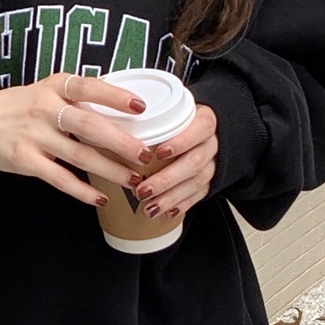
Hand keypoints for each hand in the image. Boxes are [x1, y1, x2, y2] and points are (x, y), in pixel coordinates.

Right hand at [0, 73, 152, 206]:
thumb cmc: (19, 107)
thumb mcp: (45, 90)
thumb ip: (77, 99)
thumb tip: (122, 113)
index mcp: (54, 87)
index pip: (88, 87)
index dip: (115, 96)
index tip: (140, 107)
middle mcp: (45, 109)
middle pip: (89, 126)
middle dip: (121, 142)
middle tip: (145, 155)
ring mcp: (34, 136)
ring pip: (79, 155)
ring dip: (109, 170)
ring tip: (132, 180)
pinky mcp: (25, 160)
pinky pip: (60, 178)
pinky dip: (82, 191)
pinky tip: (101, 199)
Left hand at [133, 104, 218, 220]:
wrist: (201, 132)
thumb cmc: (175, 120)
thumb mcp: (165, 111)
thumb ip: (147, 117)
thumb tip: (111, 124)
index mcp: (204, 121)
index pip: (200, 128)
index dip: (181, 141)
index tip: (158, 153)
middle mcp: (210, 142)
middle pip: (194, 161)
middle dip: (166, 179)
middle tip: (142, 190)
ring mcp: (212, 162)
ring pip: (197, 181)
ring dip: (171, 197)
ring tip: (149, 207)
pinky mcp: (210, 179)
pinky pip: (200, 194)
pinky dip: (182, 204)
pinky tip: (167, 213)